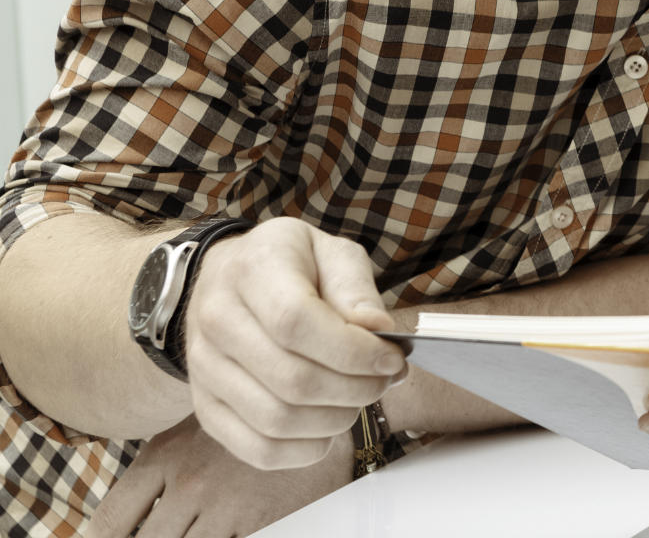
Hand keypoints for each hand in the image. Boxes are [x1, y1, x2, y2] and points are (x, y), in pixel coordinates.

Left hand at [83, 416, 351, 537]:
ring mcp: (225, 506)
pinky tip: (222, 532)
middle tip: (166, 531)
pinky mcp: (262, 521)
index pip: (112, 520)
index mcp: (163, 459)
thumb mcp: (190, 434)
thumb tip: (111, 524)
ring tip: (198, 529)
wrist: (315, 407)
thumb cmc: (246, 421)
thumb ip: (156, 473)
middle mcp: (188, 485)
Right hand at [184, 217, 405, 470]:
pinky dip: (307, 449)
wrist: (229, 278)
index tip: (392, 358)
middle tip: (384, 379)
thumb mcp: (330, 252)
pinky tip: (329, 425)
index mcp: (250, 271)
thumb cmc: (291, 266)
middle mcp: (215, 320)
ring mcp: (203, 369)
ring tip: (358, 396)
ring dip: (336, 420)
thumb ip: (355, 288)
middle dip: (357, 389)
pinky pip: (260, 450)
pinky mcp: (206, 407)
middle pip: (292, 380)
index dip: (354, 351)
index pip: (295, 324)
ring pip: (278, 420)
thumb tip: (377, 329)